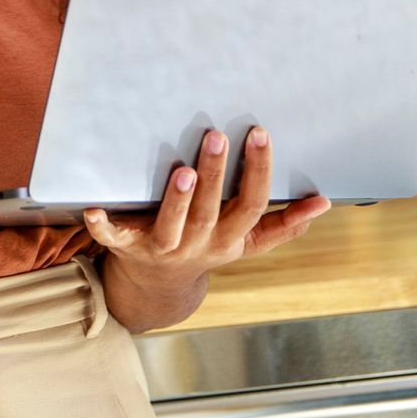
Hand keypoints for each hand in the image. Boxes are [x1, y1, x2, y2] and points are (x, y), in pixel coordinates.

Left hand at [81, 126, 330, 286]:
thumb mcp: (247, 240)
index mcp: (231, 237)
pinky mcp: (127, 246)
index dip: (258, 170)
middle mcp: (199, 243)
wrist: (158, 284)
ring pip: (172, 225)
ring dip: (178, 199)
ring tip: (184, 168)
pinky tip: (92, 208)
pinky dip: (102, 225)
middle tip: (218, 136)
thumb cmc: (207, 246)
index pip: (252, 204)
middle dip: (217, 174)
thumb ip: (283, 224)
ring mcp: (163, 246)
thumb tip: (324, 203)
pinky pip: (113, 237)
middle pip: (212, 210)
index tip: (260, 133)